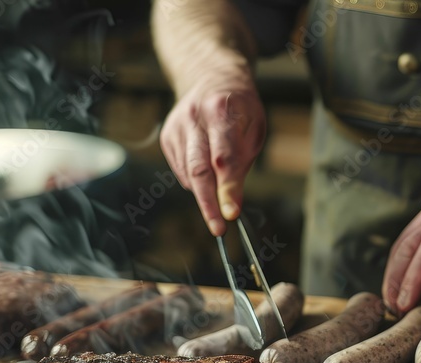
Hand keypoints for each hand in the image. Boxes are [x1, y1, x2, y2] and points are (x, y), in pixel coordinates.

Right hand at [160, 71, 264, 235]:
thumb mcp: (254, 129)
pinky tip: (207, 177)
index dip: (227, 188)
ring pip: (188, 172)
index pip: (224, 158)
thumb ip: (242, 164)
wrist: (210, 77)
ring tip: (220, 200)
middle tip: (218, 228)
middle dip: (208, 203)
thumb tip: (232, 203)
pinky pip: (181, 170)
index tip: (232, 214)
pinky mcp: (167, 136)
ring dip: (204, 194)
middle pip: (198, 169)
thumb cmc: (240, 108)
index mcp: (221, 111)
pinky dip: (195, 182)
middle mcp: (194, 117)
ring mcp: (176, 127)